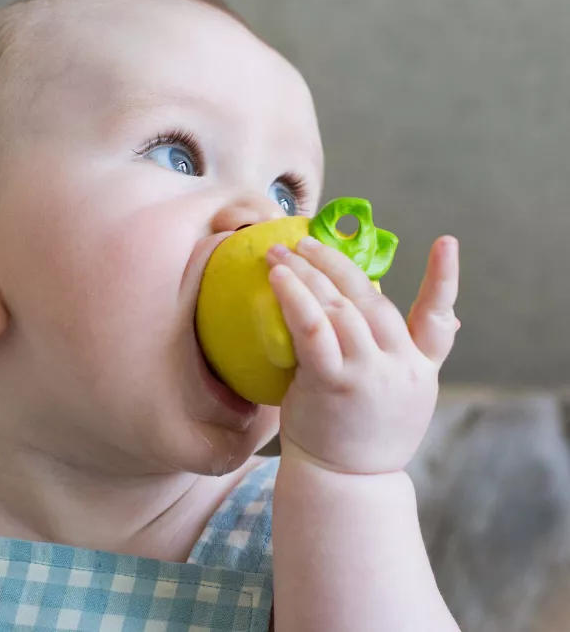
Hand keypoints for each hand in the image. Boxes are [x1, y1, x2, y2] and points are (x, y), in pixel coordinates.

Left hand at [266, 235, 458, 474]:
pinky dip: (296, 298)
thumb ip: (407, 359)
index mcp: (419, 368)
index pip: (439, 320)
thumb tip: (426, 321)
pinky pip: (314, 328)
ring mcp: (370, 373)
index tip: (447, 243)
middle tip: (306, 241)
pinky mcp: (335, 383)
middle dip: (336, 264)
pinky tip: (277, 278)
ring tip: (280, 254)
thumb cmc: (362, 435)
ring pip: (340, 307)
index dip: (445, 280)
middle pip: (371, 299)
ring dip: (308, 273)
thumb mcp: (400, 399)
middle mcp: (401, 366)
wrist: (344, 483)